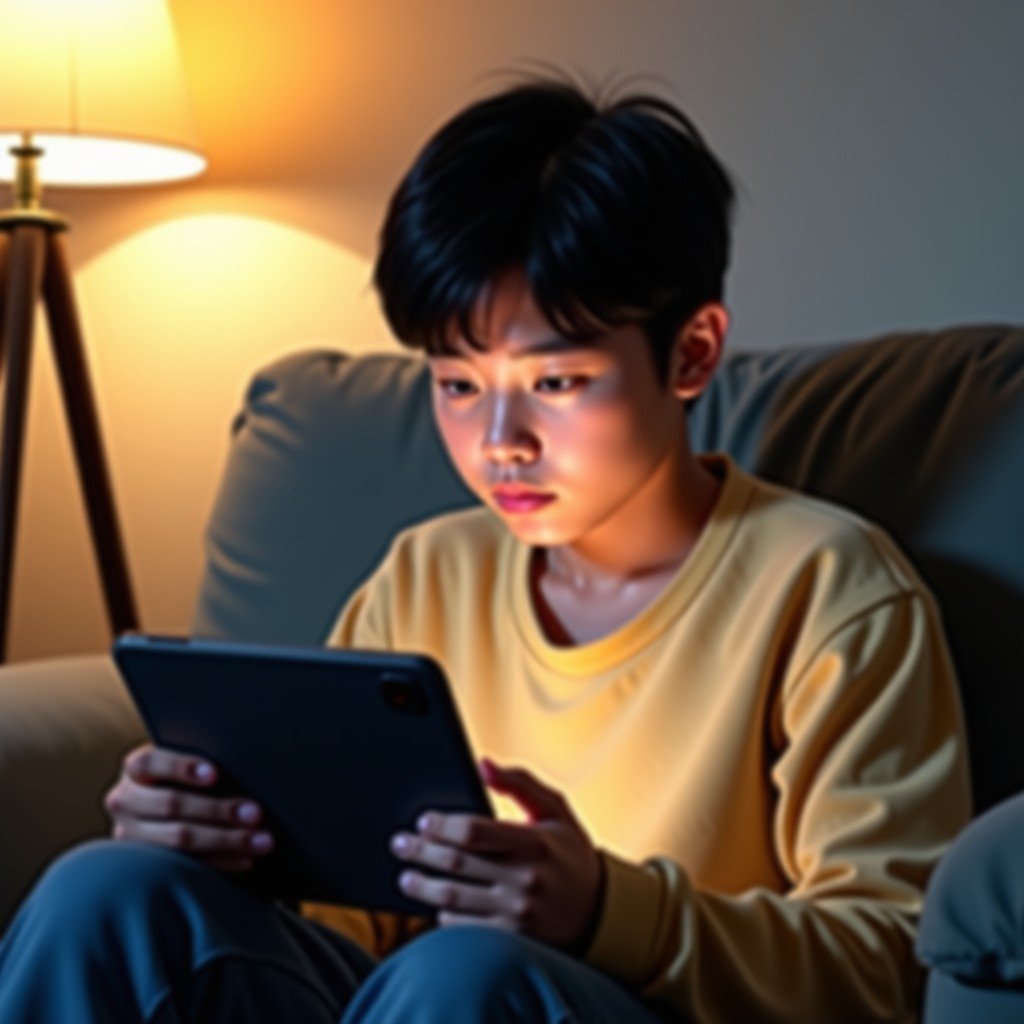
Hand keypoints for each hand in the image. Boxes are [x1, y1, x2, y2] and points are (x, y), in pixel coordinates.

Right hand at [104, 743, 274, 871]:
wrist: (166, 808)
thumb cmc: (190, 779)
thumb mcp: (188, 767)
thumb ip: (205, 767)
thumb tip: (243, 765)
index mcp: (134, 770)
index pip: (149, 763)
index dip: (181, 767)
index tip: (215, 774)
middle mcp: (124, 802)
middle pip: (170, 805)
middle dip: (217, 810)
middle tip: (256, 813)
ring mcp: (130, 837)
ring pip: (178, 840)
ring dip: (226, 840)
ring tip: (261, 840)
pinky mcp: (145, 865)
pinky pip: (186, 866)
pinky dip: (220, 862)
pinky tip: (246, 859)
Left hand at [389, 758, 603, 949]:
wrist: (600, 911)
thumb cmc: (569, 852)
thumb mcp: (555, 810)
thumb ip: (519, 783)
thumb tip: (482, 763)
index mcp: (535, 842)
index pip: (475, 832)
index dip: (443, 825)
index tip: (423, 820)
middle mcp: (525, 879)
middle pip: (457, 863)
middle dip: (421, 851)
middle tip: (399, 843)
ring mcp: (517, 913)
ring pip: (454, 897)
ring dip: (422, 886)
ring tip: (405, 876)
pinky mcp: (512, 939)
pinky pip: (465, 928)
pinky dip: (444, 915)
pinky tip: (434, 903)